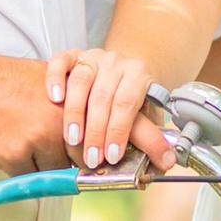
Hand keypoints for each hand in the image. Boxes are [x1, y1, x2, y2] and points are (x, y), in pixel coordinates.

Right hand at [0, 48, 84, 174]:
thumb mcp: (45, 82)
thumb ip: (69, 107)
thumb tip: (88, 139)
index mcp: (73, 98)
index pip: (96, 138)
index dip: (89, 152)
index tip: (88, 160)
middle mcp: (61, 118)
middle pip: (78, 160)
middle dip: (64, 162)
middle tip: (41, 150)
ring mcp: (39, 137)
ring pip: (52, 172)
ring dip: (37, 166)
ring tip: (15, 139)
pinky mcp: (16, 154)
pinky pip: (26, 177)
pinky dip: (15, 169)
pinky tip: (1, 144)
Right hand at [45, 46, 176, 177]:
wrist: (121, 73)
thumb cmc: (131, 101)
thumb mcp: (146, 118)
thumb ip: (153, 140)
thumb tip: (166, 163)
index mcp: (139, 74)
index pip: (127, 103)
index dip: (118, 131)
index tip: (112, 156)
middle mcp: (116, 62)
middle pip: (103, 96)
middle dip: (96, 132)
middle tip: (92, 158)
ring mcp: (92, 57)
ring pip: (80, 81)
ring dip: (74, 114)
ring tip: (72, 140)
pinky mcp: (72, 56)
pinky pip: (61, 61)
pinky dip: (55, 79)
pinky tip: (55, 99)